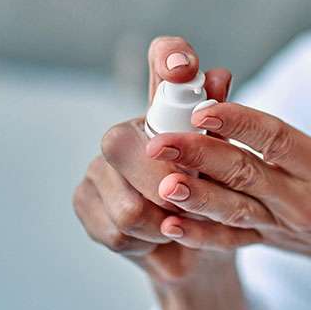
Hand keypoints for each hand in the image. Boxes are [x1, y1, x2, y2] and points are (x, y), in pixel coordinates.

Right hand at [72, 36, 251, 290]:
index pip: (161, 60)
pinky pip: (117, 230)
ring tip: (176, 223)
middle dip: (163, 185)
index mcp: (165, 110)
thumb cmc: (215, 205)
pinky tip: (154, 237)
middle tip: (188, 201)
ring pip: (128, 203)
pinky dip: (146, 243)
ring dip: (162, 225)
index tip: (183, 67)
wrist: (196, 254)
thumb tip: (219, 76)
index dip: (168, 55)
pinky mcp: (84, 199)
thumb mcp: (227, 169)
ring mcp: (99, 165)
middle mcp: (125, 130)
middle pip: (121, 143)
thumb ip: (221, 127)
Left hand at [144, 90, 310, 269]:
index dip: (242, 124)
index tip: (206, 108)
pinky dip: (199, 234)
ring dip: (194, 196)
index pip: (278, 142)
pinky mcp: (265, 241)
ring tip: (160, 182)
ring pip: (231, 208)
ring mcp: (279, 224)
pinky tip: (168, 224)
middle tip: (161, 140)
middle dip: (201, 156)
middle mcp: (299, 200)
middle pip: (245, 174)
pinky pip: (229, 239)